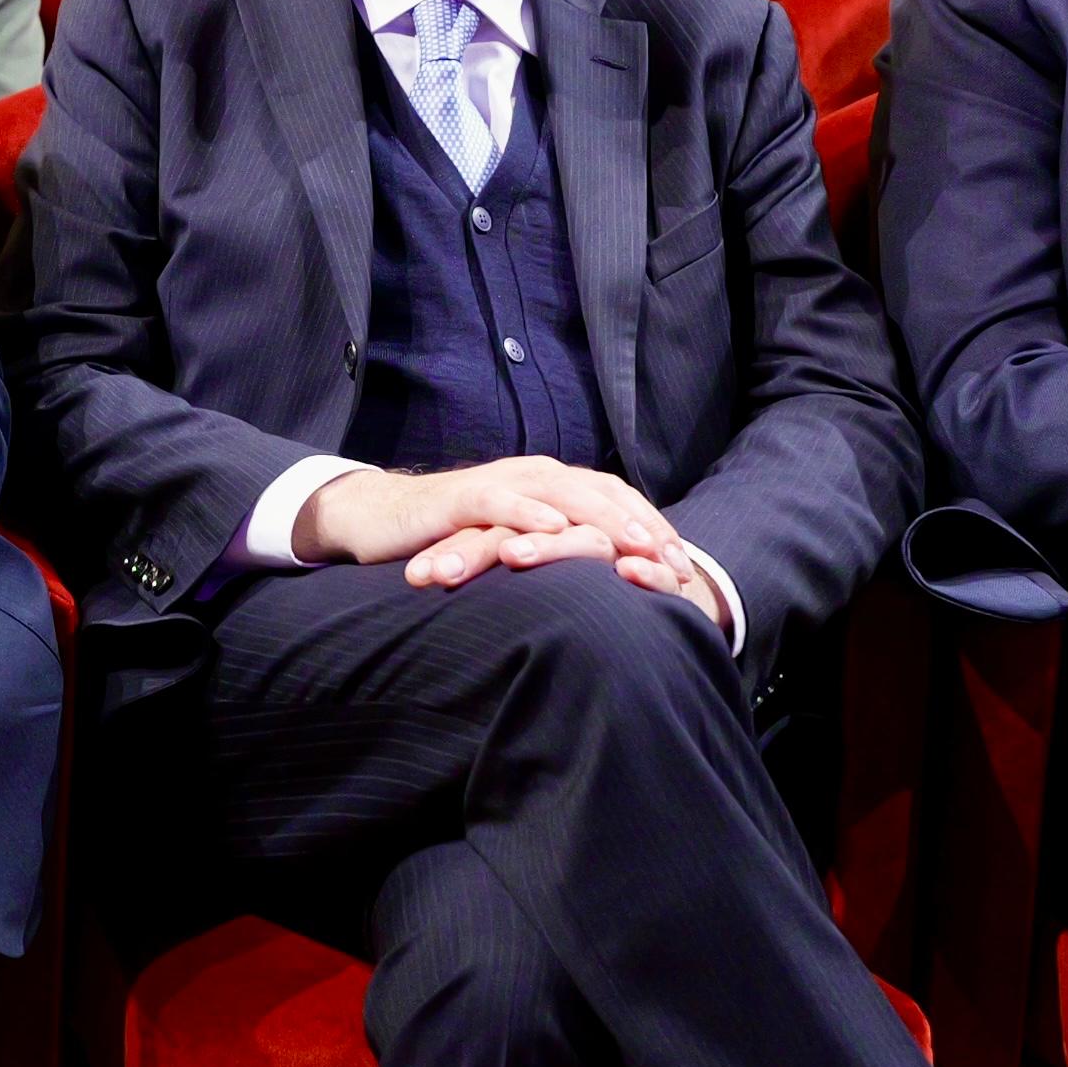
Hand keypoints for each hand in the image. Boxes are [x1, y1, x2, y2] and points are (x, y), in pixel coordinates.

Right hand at [296, 457, 697, 595]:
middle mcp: (532, 476)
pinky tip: (554, 528)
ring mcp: (498, 483)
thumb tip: (611, 590)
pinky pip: (499, 500)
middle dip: (640, 526)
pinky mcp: (460, 498)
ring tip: (634, 542)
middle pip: (600, 493)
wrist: (382, 518)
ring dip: (600, 516)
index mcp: (552, 486)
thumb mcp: (519, 549)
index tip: (685, 570)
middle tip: (673, 561)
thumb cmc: (456, 539)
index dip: (652, 531)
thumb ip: (560, 556)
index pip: (615, 502)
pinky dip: (529, 512)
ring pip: (560, 492)